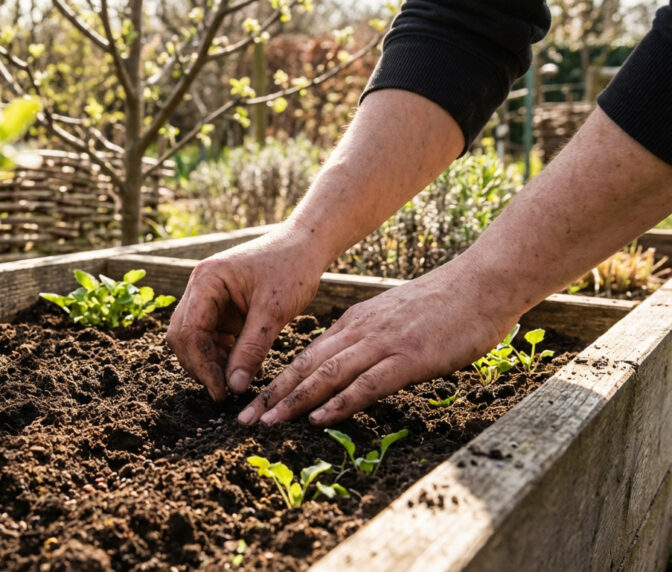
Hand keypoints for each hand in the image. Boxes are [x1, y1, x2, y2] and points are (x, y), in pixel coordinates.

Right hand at [165, 224, 329, 401]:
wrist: (306, 246)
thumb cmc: (292, 268)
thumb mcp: (274, 311)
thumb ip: (252, 349)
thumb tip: (234, 387)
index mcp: (206, 280)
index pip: (189, 331)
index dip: (202, 365)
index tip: (222, 391)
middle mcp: (200, 288)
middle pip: (183, 336)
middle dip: (201, 366)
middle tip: (225, 392)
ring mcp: (208, 298)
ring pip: (196, 340)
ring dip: (213, 363)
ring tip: (241, 380)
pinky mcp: (221, 307)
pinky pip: (213, 337)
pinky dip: (225, 355)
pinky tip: (248, 367)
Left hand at [238, 257, 521, 425]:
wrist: (482, 283)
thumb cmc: (444, 305)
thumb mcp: (394, 318)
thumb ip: (370, 339)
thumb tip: (350, 364)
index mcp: (355, 324)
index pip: (307, 355)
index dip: (278, 380)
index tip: (254, 401)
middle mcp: (360, 332)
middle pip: (306, 366)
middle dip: (272, 394)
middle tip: (244, 419)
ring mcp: (383, 344)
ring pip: (327, 374)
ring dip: (294, 400)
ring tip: (268, 422)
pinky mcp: (408, 357)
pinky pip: (367, 383)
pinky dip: (340, 402)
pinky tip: (320, 418)